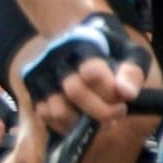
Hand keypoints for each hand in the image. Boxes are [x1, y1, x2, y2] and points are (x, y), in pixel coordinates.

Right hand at [20, 12, 150, 131]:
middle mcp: (54, 58)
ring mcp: (39, 74)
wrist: (71, 37)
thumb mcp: (126, 52)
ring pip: (58, 110)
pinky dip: (66, 125)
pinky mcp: (31, 88)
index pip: (92, 73)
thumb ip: (131, 71)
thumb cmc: (105, 49)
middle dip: (102, 111)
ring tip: (98, 118)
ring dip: (83, 122)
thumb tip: (126, 94)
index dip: (111, 92)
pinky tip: (80, 118)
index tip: (124, 98)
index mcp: (80, 44)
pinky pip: (46, 116)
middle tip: (117, 112)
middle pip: (75, 92)